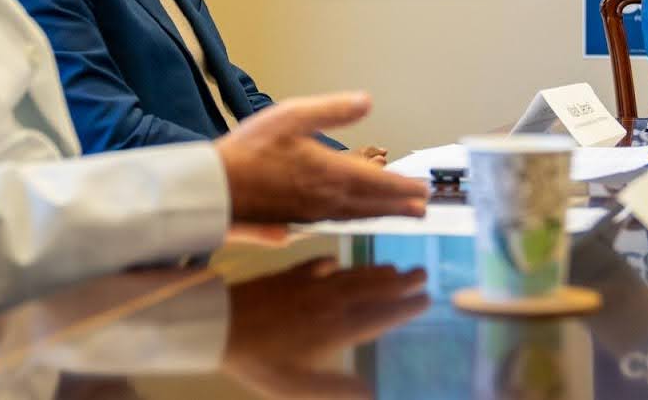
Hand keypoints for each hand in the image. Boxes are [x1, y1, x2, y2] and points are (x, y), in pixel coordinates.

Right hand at [215, 93, 426, 222]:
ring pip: (360, 215)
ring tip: (403, 214)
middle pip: (375, 204)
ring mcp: (315, 212)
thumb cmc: (250, 150)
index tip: (424, 188)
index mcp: (331, 172)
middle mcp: (328, 197)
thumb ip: (332, 110)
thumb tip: (366, 101)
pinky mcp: (301, 219)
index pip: (379, 182)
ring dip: (384, 214)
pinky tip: (358, 215)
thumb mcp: (291, 116)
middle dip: (401, 205)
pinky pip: (341, 220)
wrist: (218, 187)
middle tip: (424, 207)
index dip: (404, 186)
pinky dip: (360, 218)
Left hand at [223, 258, 428, 398]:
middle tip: (423, 272)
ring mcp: (309, 285)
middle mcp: (329, 303)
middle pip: (371, 290)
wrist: (220, 323)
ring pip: (350, 275)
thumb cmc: (260, 361)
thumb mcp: (298, 387)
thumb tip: (374, 397)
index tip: (426, 299)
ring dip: (374, 271)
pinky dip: (331, 263)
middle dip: (399, 283)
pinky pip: (317, 266)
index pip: (379, 316)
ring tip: (394, 266)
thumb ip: (337, 391)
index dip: (404, 308)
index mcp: (336, 329)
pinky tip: (335, 261)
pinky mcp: (289, 276)